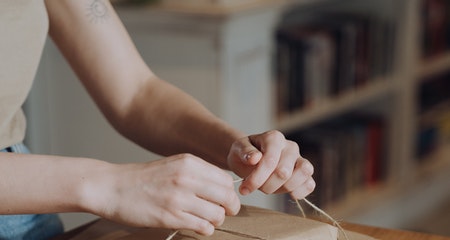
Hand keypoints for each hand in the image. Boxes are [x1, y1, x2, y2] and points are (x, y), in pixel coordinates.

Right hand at [85, 154, 239, 235]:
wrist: (112, 187)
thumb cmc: (143, 178)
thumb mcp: (173, 165)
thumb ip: (197, 174)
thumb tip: (223, 188)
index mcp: (189, 163)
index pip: (226, 180)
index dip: (230, 193)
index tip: (226, 200)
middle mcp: (187, 178)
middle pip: (227, 197)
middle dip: (229, 208)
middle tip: (223, 213)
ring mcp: (179, 198)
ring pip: (217, 214)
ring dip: (215, 220)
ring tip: (205, 219)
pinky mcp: (170, 216)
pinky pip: (202, 227)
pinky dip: (205, 229)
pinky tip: (196, 225)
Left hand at [227, 130, 314, 199]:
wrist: (250, 159)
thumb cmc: (244, 154)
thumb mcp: (237, 150)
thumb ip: (245, 152)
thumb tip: (255, 158)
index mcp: (274, 138)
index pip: (270, 161)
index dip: (257, 178)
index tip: (244, 189)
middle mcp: (290, 146)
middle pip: (284, 172)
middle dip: (266, 185)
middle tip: (255, 187)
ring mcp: (300, 159)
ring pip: (303, 174)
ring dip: (283, 188)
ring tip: (269, 188)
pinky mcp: (304, 172)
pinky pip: (310, 184)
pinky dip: (300, 192)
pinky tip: (287, 194)